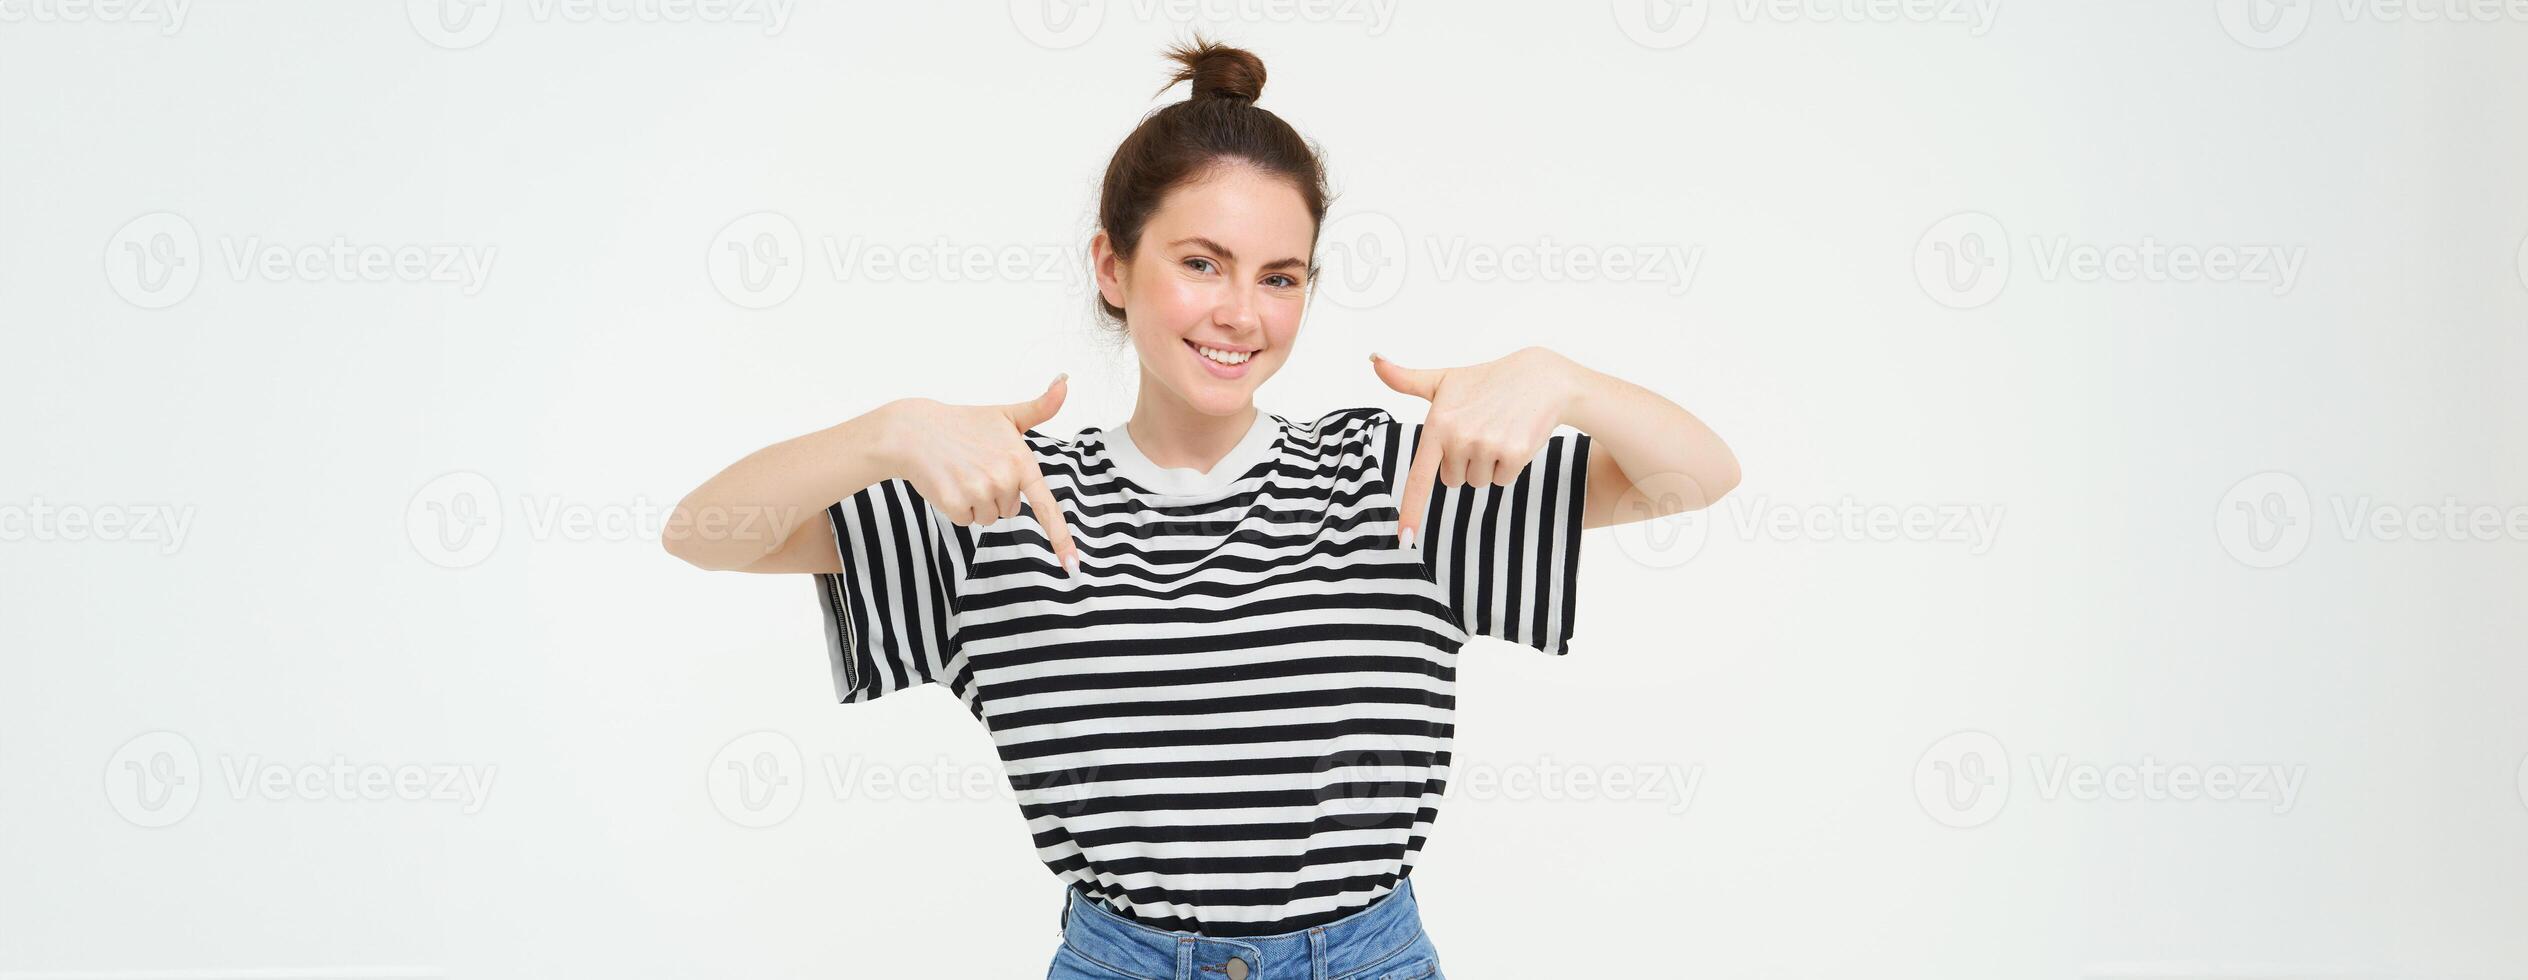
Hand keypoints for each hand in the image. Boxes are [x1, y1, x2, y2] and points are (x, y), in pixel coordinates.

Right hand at [880, 374, 1079, 574]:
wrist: (914, 430)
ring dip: (976, 502)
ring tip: (961, 473)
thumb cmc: (963, 424)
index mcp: (1021, 460)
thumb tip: (1066, 380)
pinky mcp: (955, 503)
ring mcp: (979, 492)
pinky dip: (957, 507)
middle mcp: (1004, 478)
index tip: (1073, 566)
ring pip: (988, 518)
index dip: (1061, 538)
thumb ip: (1040, 407)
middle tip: (976, 467)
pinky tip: (948, 482)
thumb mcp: (1005, 414)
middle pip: (1010, 510)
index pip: (1046, 506)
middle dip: (995, 494)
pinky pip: (966, 521)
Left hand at [1372, 347, 1584, 547]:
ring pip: (1478, 482)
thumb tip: (1373, 359)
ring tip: (1497, 431)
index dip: (1411, 510)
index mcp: (1438, 425)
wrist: (1540, 378)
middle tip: (1479, 430)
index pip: (1419, 477)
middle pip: (1453, 481)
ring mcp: (1487, 446)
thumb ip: (1406, 380)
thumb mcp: (1444, 379)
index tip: (1404, 539)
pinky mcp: (1514, 454)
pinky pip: (1502, 480)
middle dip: (1464, 462)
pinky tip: (1513, 438)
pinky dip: (1508, 466)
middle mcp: (1459, 438)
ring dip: (1487, 465)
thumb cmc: (1487, 380)